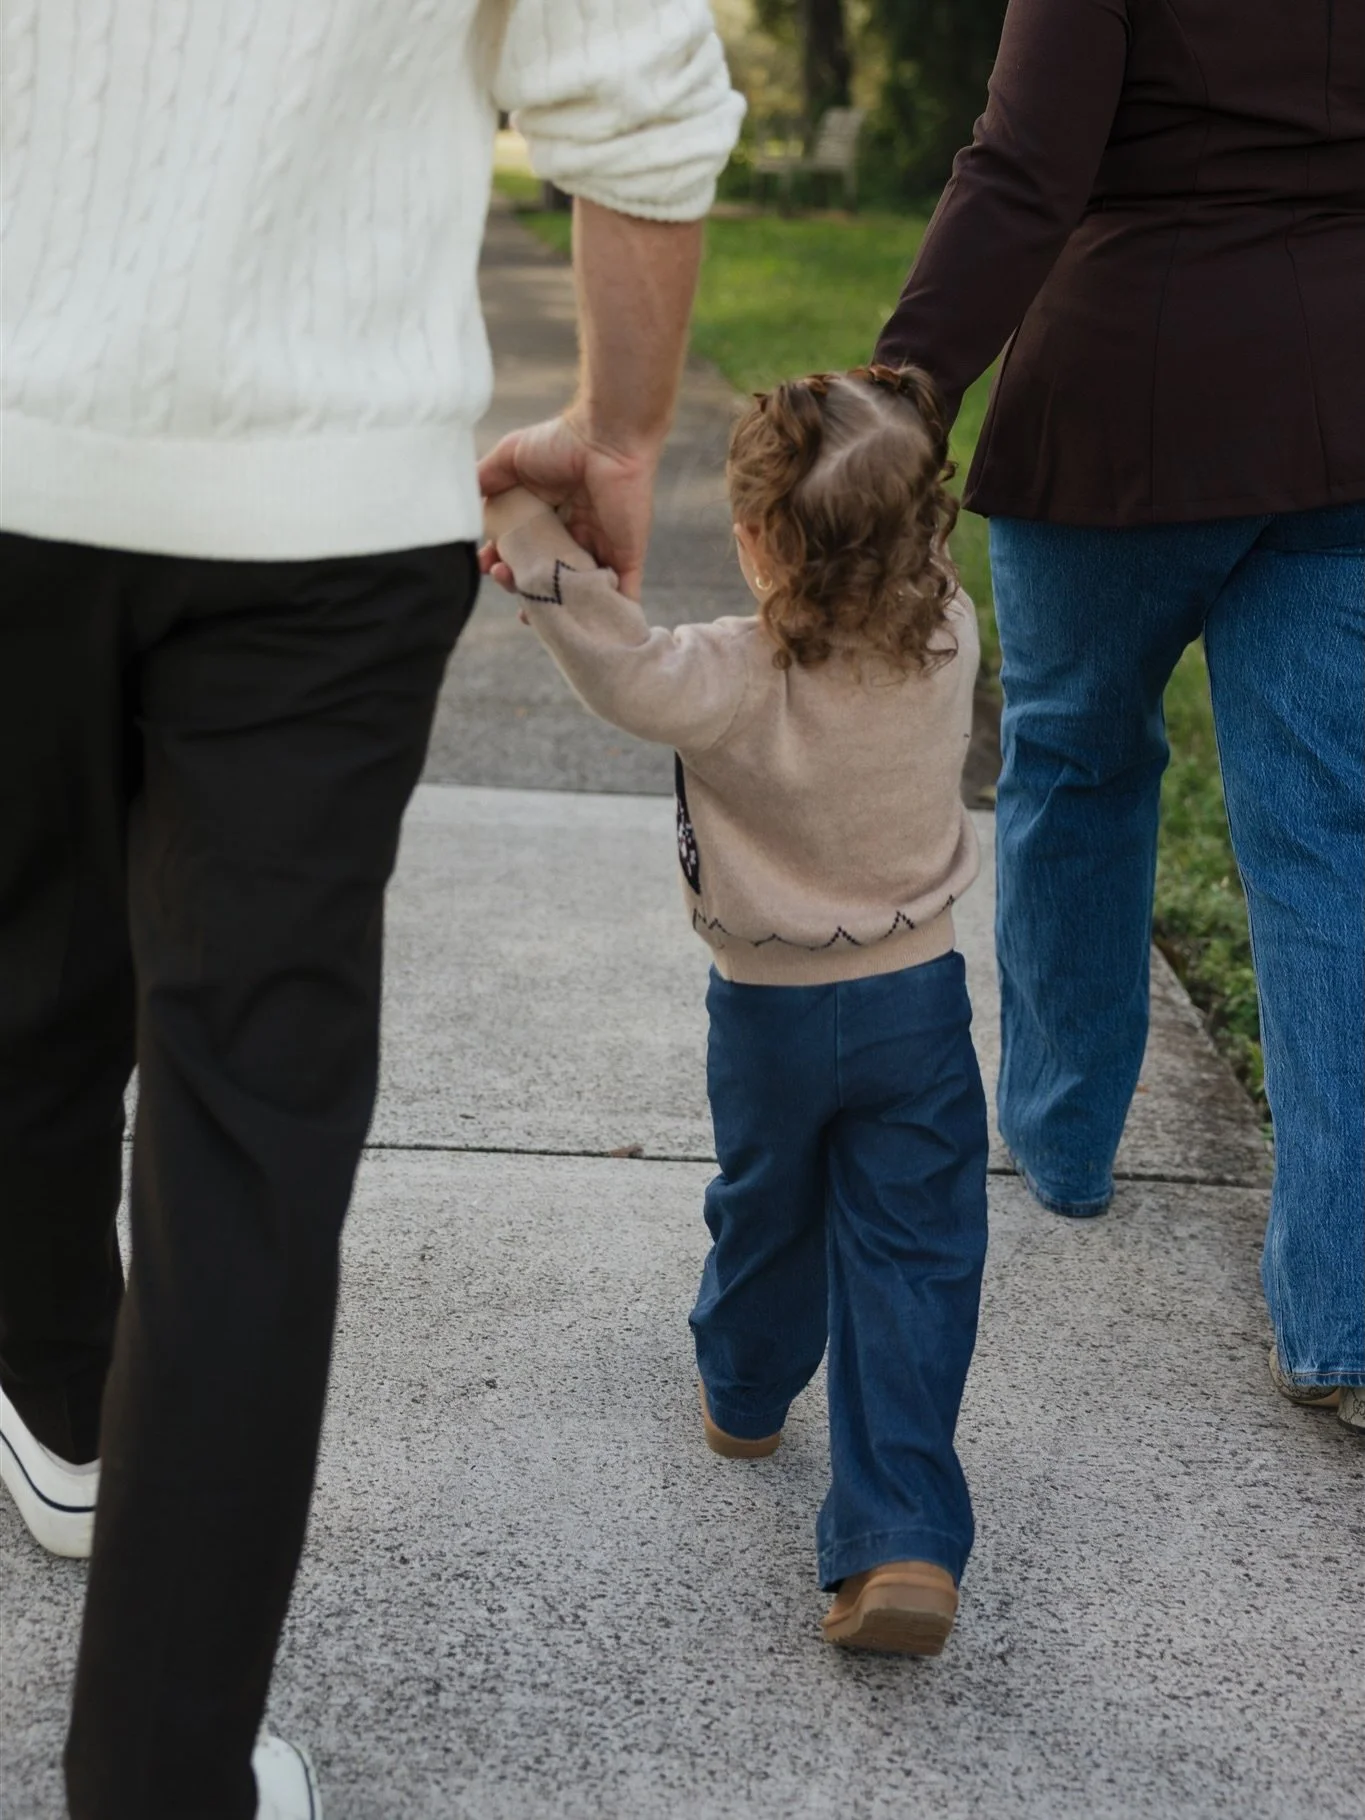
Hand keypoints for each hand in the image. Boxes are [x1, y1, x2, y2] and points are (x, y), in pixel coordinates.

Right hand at [478, 410, 658, 600]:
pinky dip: (604, 615)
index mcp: (550, 517)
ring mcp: (601, 549)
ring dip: (555, 607)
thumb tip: (462, 505)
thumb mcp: (510, 458)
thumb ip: (485, 481)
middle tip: (504, 579)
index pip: (524, 552)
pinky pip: (620, 596)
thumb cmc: (561, 441)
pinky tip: (582, 629)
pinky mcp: (625, 558)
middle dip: (522, 586)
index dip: (503, 565)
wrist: (605, 437)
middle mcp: (575, 536)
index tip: (486, 566)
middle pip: (547, 576)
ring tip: (530, 611)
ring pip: (577, 592)